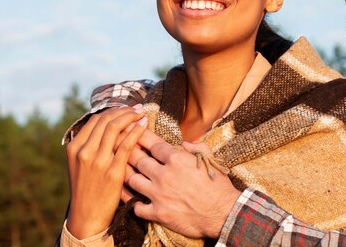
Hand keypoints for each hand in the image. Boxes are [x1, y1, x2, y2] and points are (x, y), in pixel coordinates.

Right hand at [66, 106, 146, 238]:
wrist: (86, 215)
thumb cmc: (87, 188)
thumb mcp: (79, 164)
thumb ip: (88, 145)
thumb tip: (104, 125)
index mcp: (74, 148)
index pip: (95, 120)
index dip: (113, 111)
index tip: (125, 109)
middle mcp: (84, 152)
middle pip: (106, 120)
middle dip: (123, 111)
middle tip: (136, 108)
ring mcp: (98, 161)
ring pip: (115, 128)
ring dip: (131, 117)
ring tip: (141, 114)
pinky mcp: (112, 171)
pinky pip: (126, 144)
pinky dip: (136, 131)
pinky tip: (143, 126)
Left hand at [124, 130, 241, 238]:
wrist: (223, 213)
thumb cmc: (218, 186)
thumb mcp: (210, 160)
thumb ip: (197, 147)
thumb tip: (185, 143)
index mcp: (177, 159)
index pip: (152, 143)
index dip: (141, 135)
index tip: (133, 131)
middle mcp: (164, 174)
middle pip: (137, 158)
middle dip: (128, 150)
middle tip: (122, 147)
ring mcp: (159, 194)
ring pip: (131, 180)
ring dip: (126, 174)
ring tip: (122, 169)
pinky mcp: (158, 213)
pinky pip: (136, 206)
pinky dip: (132, 201)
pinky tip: (131, 197)